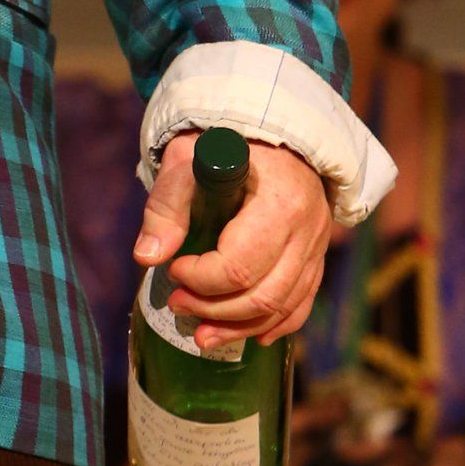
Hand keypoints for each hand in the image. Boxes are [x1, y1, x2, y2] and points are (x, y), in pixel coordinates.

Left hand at [133, 132, 331, 349]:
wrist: (270, 129)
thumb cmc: (224, 141)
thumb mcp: (188, 159)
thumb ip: (167, 205)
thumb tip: (147, 257)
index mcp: (279, 202)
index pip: (240, 264)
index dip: (201, 277)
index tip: (173, 270)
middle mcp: (307, 229)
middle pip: (264, 294)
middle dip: (215, 310)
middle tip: (177, 305)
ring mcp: (317, 246)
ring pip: (285, 307)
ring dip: (240, 328)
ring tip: (201, 337)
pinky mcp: (316, 256)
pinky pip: (302, 304)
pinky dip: (276, 325)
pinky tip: (251, 337)